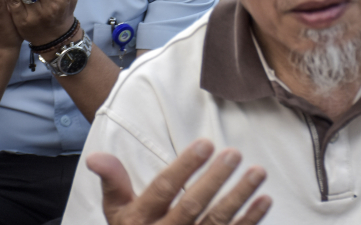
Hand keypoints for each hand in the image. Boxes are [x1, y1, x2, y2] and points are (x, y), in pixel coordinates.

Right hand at [87, 139, 270, 224]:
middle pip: (193, 205)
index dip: (185, 167)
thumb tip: (96, 156)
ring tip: (258, 172)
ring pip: (216, 222)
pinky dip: (250, 220)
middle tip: (234, 153)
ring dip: (239, 197)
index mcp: (140, 220)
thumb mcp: (117, 211)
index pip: (164, 189)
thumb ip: (113, 182)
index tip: (206, 144)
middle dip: (215, 179)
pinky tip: (264, 200)